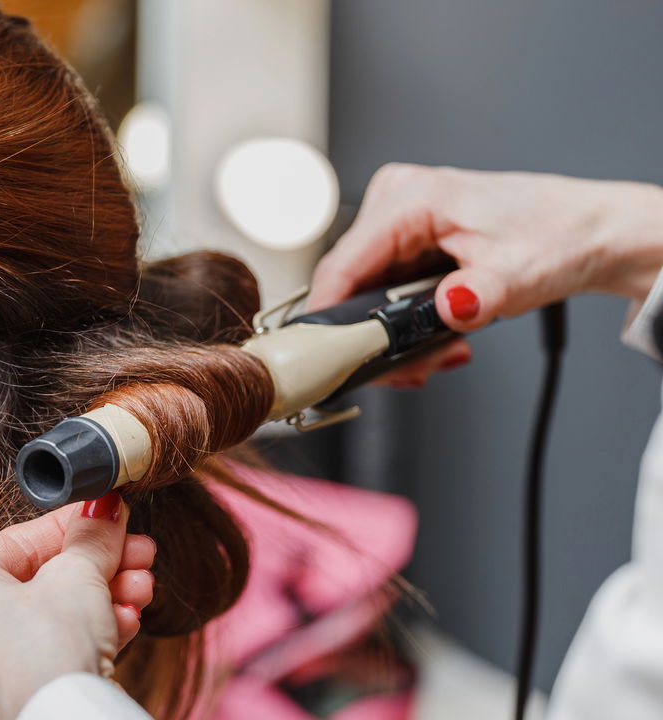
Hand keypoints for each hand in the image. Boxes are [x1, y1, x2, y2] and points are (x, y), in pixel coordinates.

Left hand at [0, 492, 155, 719]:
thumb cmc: (49, 653)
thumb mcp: (78, 575)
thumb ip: (92, 537)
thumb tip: (105, 511)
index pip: (22, 540)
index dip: (76, 524)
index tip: (109, 516)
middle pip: (41, 577)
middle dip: (99, 565)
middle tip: (136, 552)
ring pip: (49, 614)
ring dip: (103, 596)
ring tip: (141, 588)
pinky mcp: (7, 694)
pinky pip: (48, 649)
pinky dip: (86, 632)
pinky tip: (126, 622)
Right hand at [308, 164, 662, 386]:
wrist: (591, 231)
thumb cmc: (560, 234)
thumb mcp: (517, 273)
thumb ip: (477, 296)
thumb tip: (445, 309)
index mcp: (409, 197)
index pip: (342, 265)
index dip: (328, 319)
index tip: (326, 360)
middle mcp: (394, 201)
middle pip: (351, 287)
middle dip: (376, 336)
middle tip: (416, 367)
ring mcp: (398, 221)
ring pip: (365, 294)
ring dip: (395, 334)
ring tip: (442, 351)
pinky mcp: (406, 240)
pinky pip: (384, 291)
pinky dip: (405, 321)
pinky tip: (439, 333)